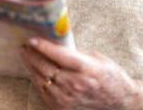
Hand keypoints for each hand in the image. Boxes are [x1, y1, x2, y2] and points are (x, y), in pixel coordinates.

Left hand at [21, 38, 142, 109]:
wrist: (117, 100)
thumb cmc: (110, 75)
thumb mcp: (97, 58)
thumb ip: (78, 53)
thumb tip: (59, 43)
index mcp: (86, 68)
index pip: (60, 56)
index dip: (44, 47)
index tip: (32, 39)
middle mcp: (75, 84)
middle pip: (47, 68)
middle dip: (33, 56)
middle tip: (24, 46)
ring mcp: (68, 99)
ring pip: (42, 81)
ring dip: (32, 68)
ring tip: (26, 56)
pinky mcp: (63, 108)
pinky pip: (44, 93)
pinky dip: (37, 81)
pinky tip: (33, 72)